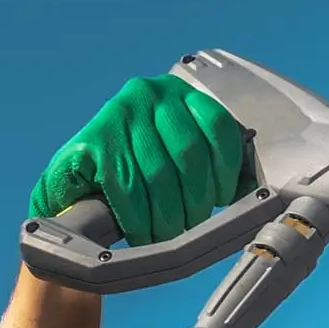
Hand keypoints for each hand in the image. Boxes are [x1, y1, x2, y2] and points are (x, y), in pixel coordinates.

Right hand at [30, 75, 245, 246]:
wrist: (77, 180)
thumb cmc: (142, 171)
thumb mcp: (183, 157)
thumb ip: (216, 164)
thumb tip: (251, 189)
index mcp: (181, 94)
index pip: (218, 126)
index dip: (227, 169)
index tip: (223, 197)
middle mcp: (149, 95)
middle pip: (190, 155)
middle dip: (195, 201)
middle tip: (191, 227)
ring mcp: (118, 114)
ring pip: (159, 174)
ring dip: (167, 214)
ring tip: (168, 233)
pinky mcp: (91, 141)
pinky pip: (126, 187)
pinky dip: (138, 217)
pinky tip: (142, 231)